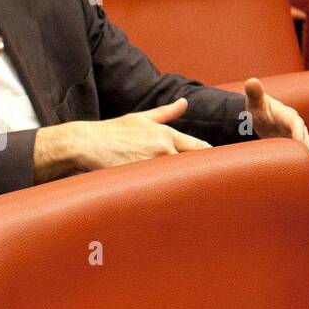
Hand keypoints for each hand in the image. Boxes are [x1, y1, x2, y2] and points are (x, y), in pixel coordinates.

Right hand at [32, 97, 210, 182]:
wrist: (87, 144)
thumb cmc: (113, 132)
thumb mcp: (141, 118)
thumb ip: (166, 113)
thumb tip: (184, 103)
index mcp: (166, 135)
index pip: (200, 148)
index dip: (213, 158)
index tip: (221, 166)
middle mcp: (164, 150)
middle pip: (195, 166)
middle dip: (204, 175)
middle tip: (216, 185)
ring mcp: (154, 166)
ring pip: (180, 180)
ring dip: (188, 187)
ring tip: (199, 198)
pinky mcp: (142, 180)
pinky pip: (162, 191)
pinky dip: (169, 196)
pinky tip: (176, 205)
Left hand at [244, 78, 308, 160]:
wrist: (259, 117)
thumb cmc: (256, 108)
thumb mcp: (254, 101)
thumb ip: (254, 92)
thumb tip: (252, 81)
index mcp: (288, 115)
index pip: (296, 123)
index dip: (298, 132)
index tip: (299, 143)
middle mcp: (296, 126)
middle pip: (307, 140)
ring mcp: (297, 137)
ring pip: (308, 150)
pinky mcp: (294, 147)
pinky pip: (303, 156)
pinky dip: (304, 165)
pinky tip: (303, 176)